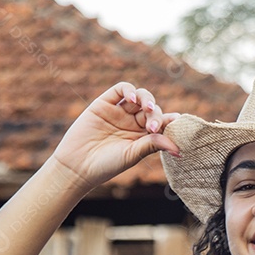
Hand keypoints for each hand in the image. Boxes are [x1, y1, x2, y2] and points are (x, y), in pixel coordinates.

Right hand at [51, 82, 180, 191]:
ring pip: (140, 97)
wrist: (77, 165)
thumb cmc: (106, 165)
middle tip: (152, 127)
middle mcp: (133, 123)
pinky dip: (129, 90)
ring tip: (147, 108)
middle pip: (152, 109)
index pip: (162, 123)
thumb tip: (178, 146)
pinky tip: (132, 99)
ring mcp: (120, 112)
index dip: (170, 120)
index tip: (176, 122)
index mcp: (144, 137)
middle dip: (156, 114)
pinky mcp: (105, 103)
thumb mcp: (132, 155)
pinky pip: (121, 89)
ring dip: (147, 99)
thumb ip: (153, 145)